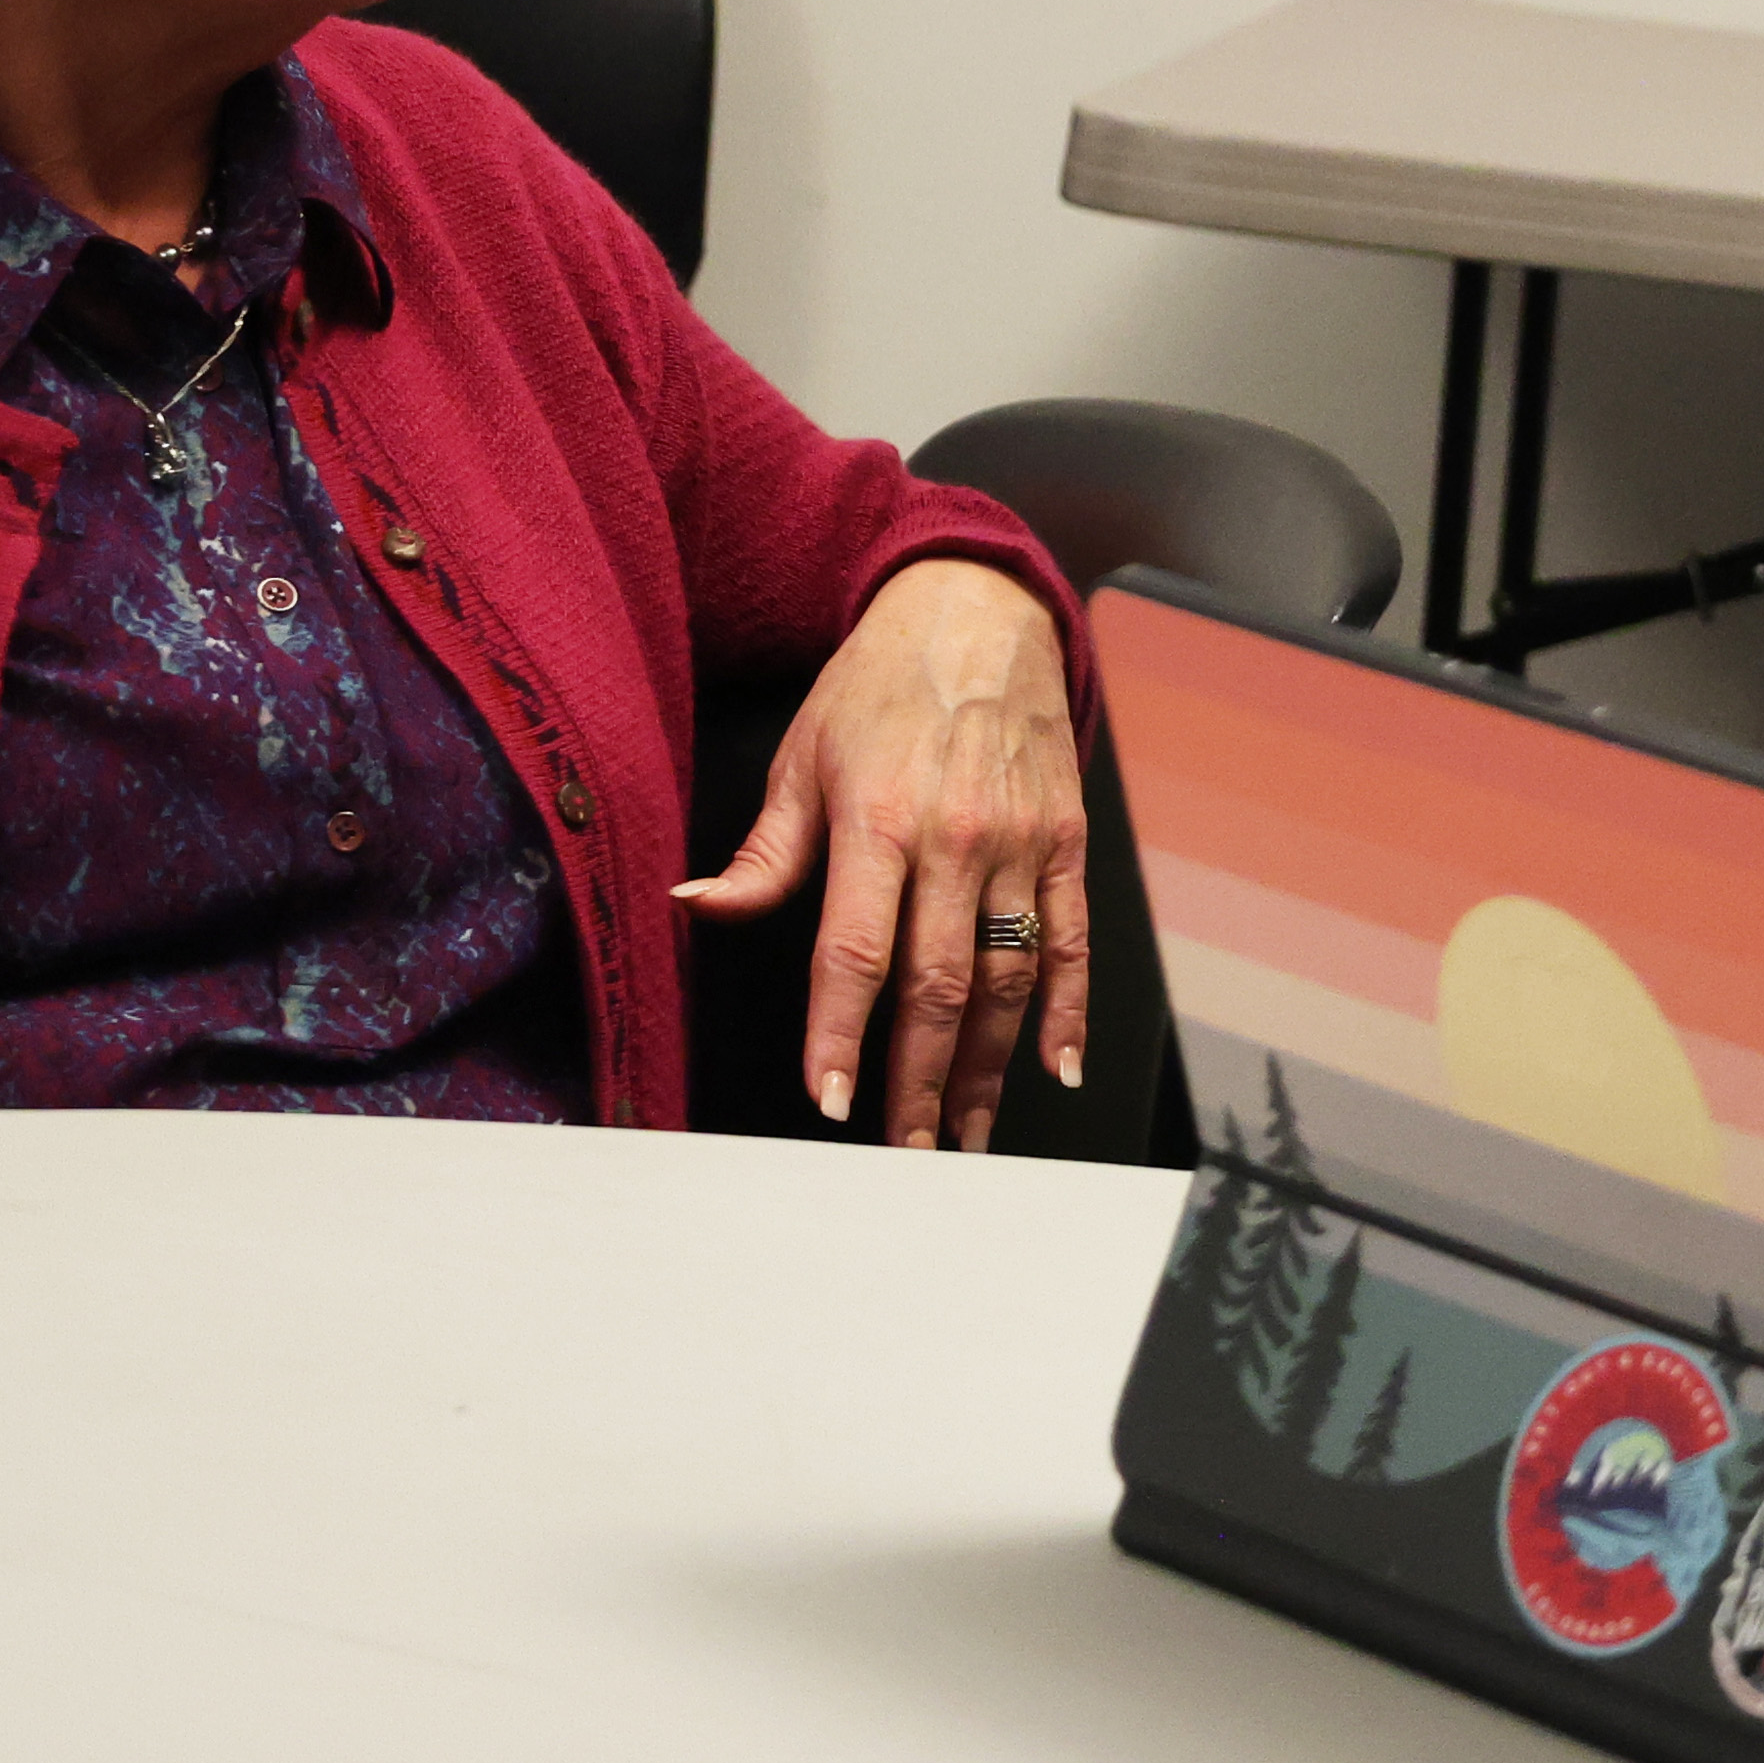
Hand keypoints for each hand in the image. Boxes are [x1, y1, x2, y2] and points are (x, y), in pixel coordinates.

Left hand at [676, 558, 1086, 1148]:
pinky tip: (1054, 1066)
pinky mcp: (1065, 839)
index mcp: (877, 819)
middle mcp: (953, 836)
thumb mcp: (802, 758)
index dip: (841, 1034)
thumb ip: (761, 853)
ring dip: (985, 1067)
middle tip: (905, 1150)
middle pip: (935, 983)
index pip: (854, 950)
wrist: (978, 613)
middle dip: (917, 1079)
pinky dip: (1068, 1009)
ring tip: (963, 1131)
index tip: (832, 1099)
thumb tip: (693, 910)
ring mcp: (1017, 839)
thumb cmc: (878, 687)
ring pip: (1005, 977)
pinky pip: (1069, 938)